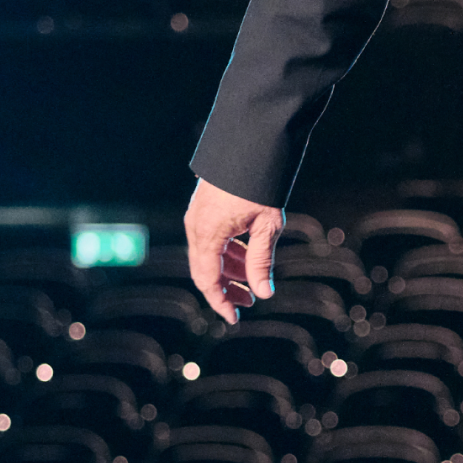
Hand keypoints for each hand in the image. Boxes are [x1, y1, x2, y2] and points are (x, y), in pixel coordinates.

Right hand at [185, 177, 284, 322]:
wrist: (252, 145)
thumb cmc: (261, 185)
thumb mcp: (267, 226)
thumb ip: (261, 261)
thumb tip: (263, 294)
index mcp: (207, 234)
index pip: (208, 280)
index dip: (220, 301)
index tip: (235, 318)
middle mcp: (196, 227)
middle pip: (205, 270)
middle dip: (226, 289)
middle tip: (248, 303)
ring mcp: (198, 216)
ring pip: (209, 255)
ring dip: (229, 271)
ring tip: (253, 282)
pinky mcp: (204, 208)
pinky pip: (211, 239)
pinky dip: (228, 253)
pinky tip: (247, 258)